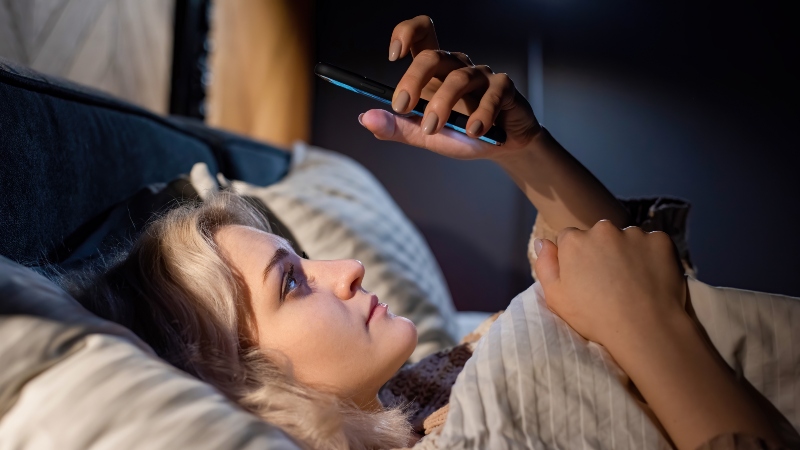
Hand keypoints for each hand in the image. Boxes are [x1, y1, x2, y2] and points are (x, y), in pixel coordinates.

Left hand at [359, 15, 541, 160]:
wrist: (501, 147)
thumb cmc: (462, 134)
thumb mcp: (425, 135)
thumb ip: (398, 127)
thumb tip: (366, 118)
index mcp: (434, 71)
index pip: (420, 35)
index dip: (405, 34)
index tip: (393, 56)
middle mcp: (456, 66)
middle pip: (432, 56)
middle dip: (412, 80)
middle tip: (402, 107)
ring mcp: (481, 75)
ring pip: (459, 78)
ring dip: (442, 105)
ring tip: (434, 130)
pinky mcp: (504, 88)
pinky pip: (492, 94)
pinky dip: (481, 115)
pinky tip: (473, 132)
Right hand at [534, 220, 686, 348]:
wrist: (643, 328)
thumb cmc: (594, 317)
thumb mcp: (556, 297)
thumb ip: (545, 265)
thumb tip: (542, 241)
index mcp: (574, 240)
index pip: (570, 238)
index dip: (576, 257)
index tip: (586, 277)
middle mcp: (603, 229)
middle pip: (599, 234)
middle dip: (602, 250)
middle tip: (611, 280)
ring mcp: (634, 233)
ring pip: (627, 237)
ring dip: (628, 251)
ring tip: (633, 280)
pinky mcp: (661, 240)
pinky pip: (653, 243)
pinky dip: (652, 255)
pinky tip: (652, 276)